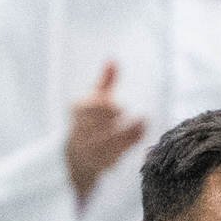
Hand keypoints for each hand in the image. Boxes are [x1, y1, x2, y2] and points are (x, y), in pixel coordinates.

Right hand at [66, 63, 144, 203]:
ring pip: (107, 140)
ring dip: (127, 133)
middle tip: (134, 115)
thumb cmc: (91, 118)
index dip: (102, 109)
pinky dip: (130, 143)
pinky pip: (117, 152)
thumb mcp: (95, 97)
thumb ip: (105, 80)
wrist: (78, 153)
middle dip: (112, 121)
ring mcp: (91, 147)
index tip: (118, 106)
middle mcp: (82, 129)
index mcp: (79, 110)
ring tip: (143, 122)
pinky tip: (142, 134)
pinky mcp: (102, 161)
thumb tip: (113, 59)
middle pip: (95, 125)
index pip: (88, 109)